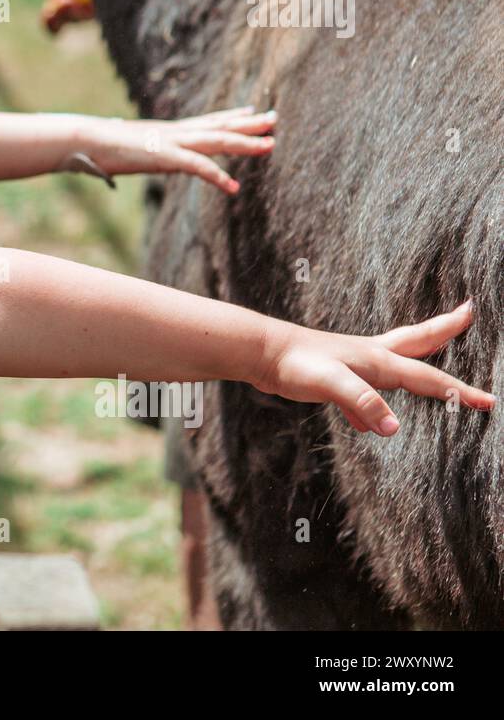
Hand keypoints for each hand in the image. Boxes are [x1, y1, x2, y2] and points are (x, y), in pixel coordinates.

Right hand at [66, 106, 276, 192]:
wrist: (83, 139)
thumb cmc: (97, 145)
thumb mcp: (123, 146)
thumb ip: (131, 145)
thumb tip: (119, 139)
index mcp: (166, 131)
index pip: (206, 120)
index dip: (231, 116)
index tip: (252, 110)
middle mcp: (174, 133)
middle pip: (219, 126)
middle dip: (249, 124)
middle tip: (275, 119)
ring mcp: (171, 143)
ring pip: (217, 141)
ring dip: (245, 143)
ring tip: (270, 146)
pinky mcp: (164, 157)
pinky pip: (197, 167)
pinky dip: (217, 176)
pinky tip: (233, 187)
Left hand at [254, 300, 492, 433]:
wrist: (259, 352)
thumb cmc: (293, 363)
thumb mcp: (329, 383)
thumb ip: (361, 402)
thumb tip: (391, 428)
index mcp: (376, 360)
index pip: (428, 379)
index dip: (459, 392)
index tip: (490, 402)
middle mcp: (369, 356)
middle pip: (417, 341)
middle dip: (445, 329)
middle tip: (469, 312)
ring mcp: (352, 364)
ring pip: (393, 364)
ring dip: (415, 364)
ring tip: (430, 365)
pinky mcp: (333, 376)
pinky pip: (363, 393)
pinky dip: (372, 406)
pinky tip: (368, 424)